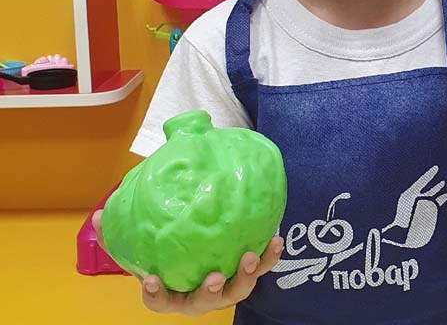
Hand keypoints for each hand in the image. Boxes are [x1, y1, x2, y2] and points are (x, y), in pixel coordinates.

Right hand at [91, 209, 282, 314]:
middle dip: (210, 292)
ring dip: (245, 275)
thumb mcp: (144, 240)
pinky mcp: (245, 271)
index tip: (151, 280)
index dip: (155, 294)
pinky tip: (275, 240)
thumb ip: (121, 231)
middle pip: (204, 302)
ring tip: (250, 256)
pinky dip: (268, 257)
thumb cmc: (167, 248)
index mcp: (171, 290)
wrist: (199, 244)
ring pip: (236, 290)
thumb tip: (98, 216)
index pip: (159, 301)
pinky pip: (260, 268)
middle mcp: (198, 294)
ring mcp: (224, 286)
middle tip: (214, 277)